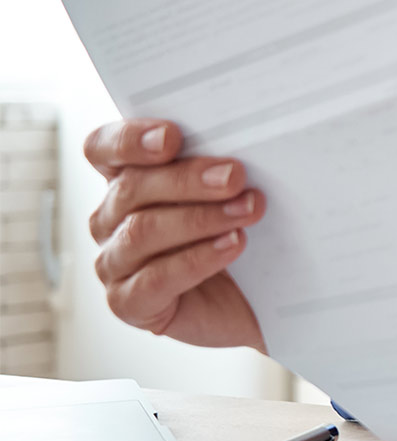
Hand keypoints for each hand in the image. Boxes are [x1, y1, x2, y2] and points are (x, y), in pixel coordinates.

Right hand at [85, 119, 266, 351]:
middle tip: (235, 176)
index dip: (129, 140)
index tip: (172, 137)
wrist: (249, 299)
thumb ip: (217, 165)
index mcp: (125, 180)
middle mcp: (110, 220)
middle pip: (131, 188)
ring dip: (201, 218)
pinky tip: (232, 245)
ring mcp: (114, 263)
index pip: (103, 149)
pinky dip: (198, 259)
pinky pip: (155, 279)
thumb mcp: (225, 192)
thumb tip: (237, 147)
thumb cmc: (233, 232)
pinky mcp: (128, 303)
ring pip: (142, 232)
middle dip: (188, 179)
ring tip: (247, 211)